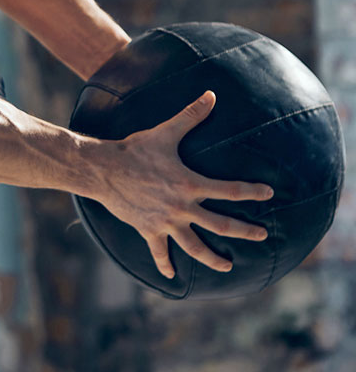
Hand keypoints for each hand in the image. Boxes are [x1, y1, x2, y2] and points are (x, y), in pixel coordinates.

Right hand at [93, 90, 273, 278]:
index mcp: (190, 184)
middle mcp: (182, 208)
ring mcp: (166, 222)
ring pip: (196, 246)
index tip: (268, 193)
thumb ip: (190, 115)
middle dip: (245, 232)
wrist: (104, 170)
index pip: (229, 190)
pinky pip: (160, 252)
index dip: (251, 191)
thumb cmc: (135, 150)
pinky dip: (166, 264)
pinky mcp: (149, 230)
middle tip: (262, 235)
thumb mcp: (165, 132)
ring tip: (227, 266)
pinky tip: (172, 276)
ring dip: (213, 259)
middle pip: (221, 225)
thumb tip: (211, 95)